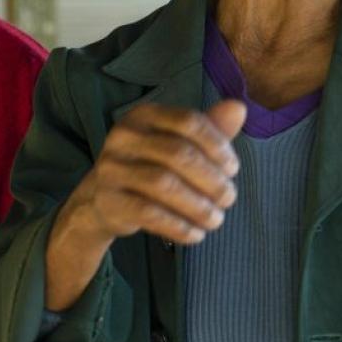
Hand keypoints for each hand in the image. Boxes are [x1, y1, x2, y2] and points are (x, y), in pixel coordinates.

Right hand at [46, 100, 244, 309]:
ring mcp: (111, 167)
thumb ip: (210, 129)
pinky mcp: (107, 198)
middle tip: (228, 199)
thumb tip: (239, 108)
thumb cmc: (150, 166)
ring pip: (164, 184)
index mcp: (143, 115)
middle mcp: (122, 135)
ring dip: (198, 206)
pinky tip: (195, 234)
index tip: (232, 170)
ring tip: (215, 219)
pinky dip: (178, 226)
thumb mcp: (179, 144)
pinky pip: (148, 213)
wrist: (102, 199)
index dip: (218, 146)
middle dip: (212, 180)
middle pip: (178, 153)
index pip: (188, 121)